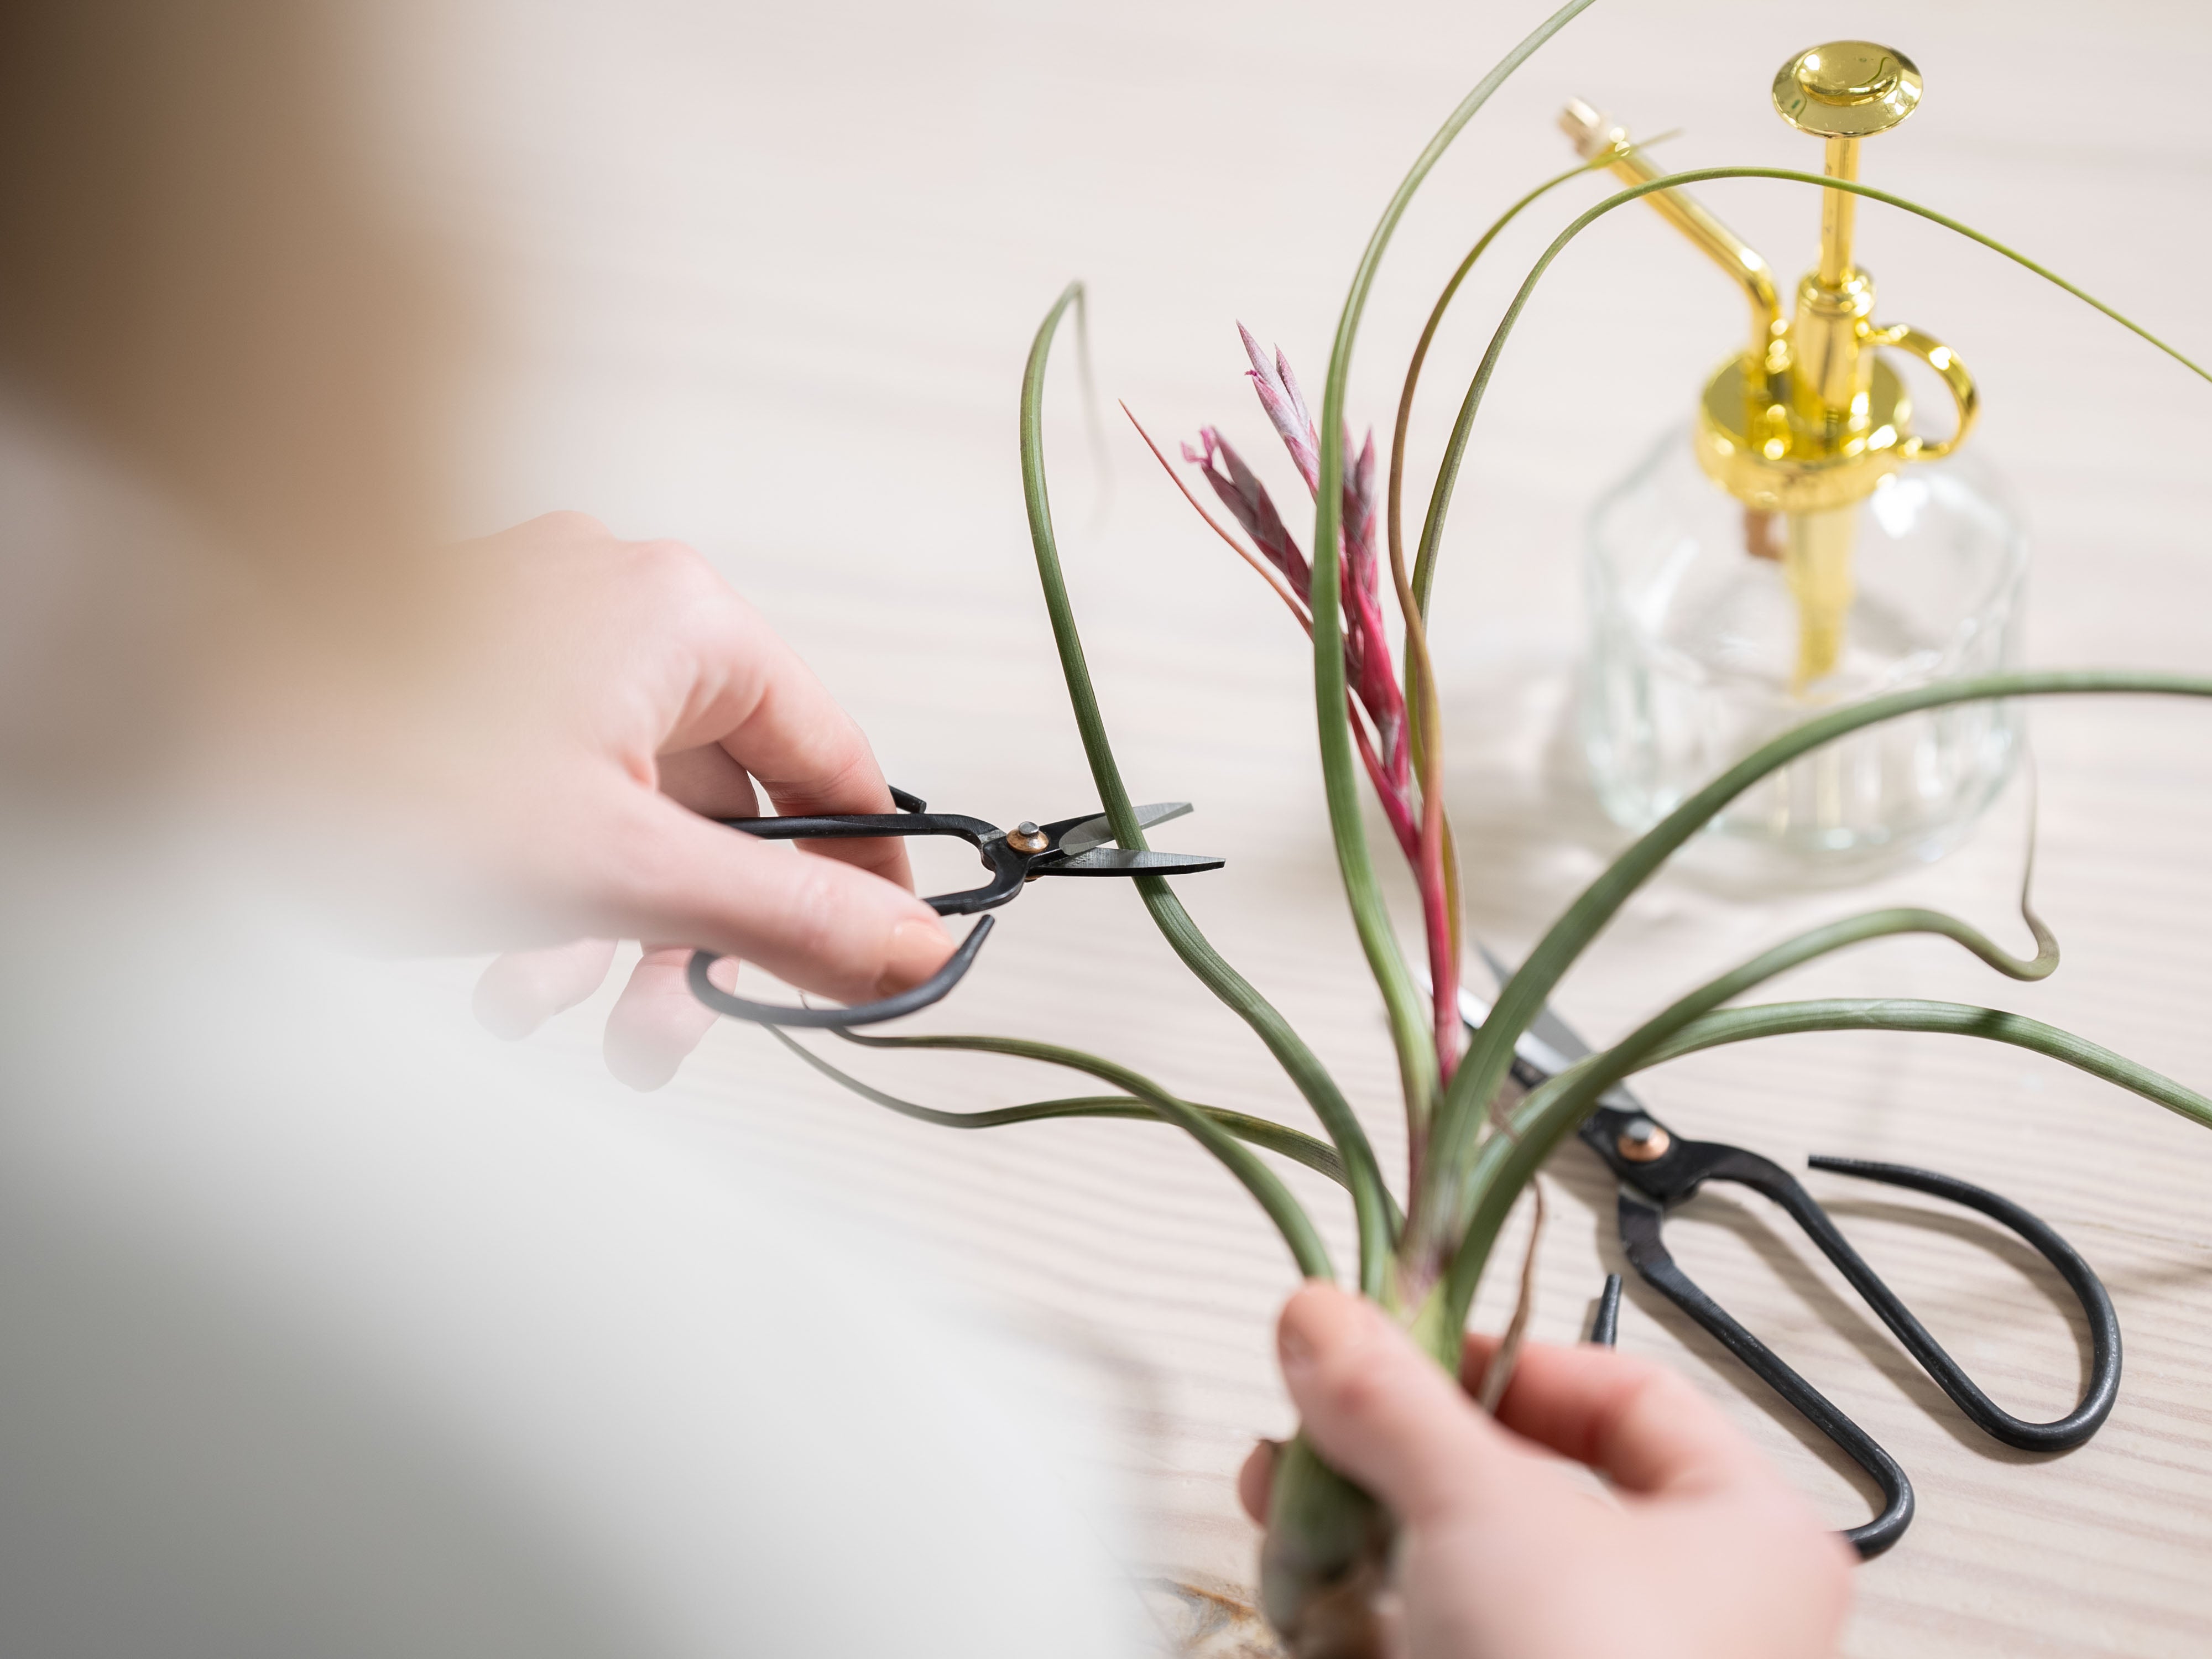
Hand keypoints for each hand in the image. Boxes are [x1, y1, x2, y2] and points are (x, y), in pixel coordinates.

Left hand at [303, 512, 951, 1086]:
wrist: (152, 750)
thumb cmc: (370, 775)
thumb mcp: (619, 874)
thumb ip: (784, 918)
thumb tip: (906, 950)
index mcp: (677, 617)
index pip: (831, 757)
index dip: (863, 877)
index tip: (874, 962)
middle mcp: (611, 608)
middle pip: (721, 804)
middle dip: (691, 938)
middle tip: (675, 1030)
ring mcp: (529, 639)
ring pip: (626, 815)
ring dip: (601, 935)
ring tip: (537, 1012)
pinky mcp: (460, 682)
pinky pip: (549, 799)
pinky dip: (537, 890)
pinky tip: (486, 969)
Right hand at [1242, 1284, 1853, 1658]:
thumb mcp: (1480, 1505)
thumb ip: (1392, 1399)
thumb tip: (1325, 1318)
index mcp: (1748, 1535)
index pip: (1624, 1393)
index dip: (1502, 1354)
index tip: (1401, 1342)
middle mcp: (1695, 1615)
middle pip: (1529, 1483)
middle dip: (1404, 1448)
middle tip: (1323, 1420)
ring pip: (1475, 1573)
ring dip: (1371, 1527)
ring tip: (1285, 1500)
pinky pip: (1448, 1647)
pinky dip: (1376, 1617)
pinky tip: (1308, 1592)